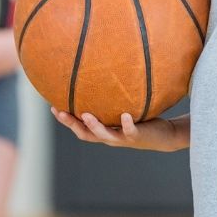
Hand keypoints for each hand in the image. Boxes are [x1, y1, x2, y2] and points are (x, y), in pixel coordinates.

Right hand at [50, 108, 178, 152]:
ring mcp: (123, 138)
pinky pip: (131, 131)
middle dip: (72, 124)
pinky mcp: (138, 136)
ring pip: (105, 136)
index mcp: (104, 132)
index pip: (80, 128)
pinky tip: (125, 115)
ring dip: (95, 126)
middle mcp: (110, 138)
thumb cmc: (141, 121)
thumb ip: (112, 102)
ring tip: (86, 115)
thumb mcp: (123, 110)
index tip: (53, 108)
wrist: (164, 137)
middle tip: (60, 112)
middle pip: (86, 134)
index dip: (66, 120)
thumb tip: (102, 78)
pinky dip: (127, 124)